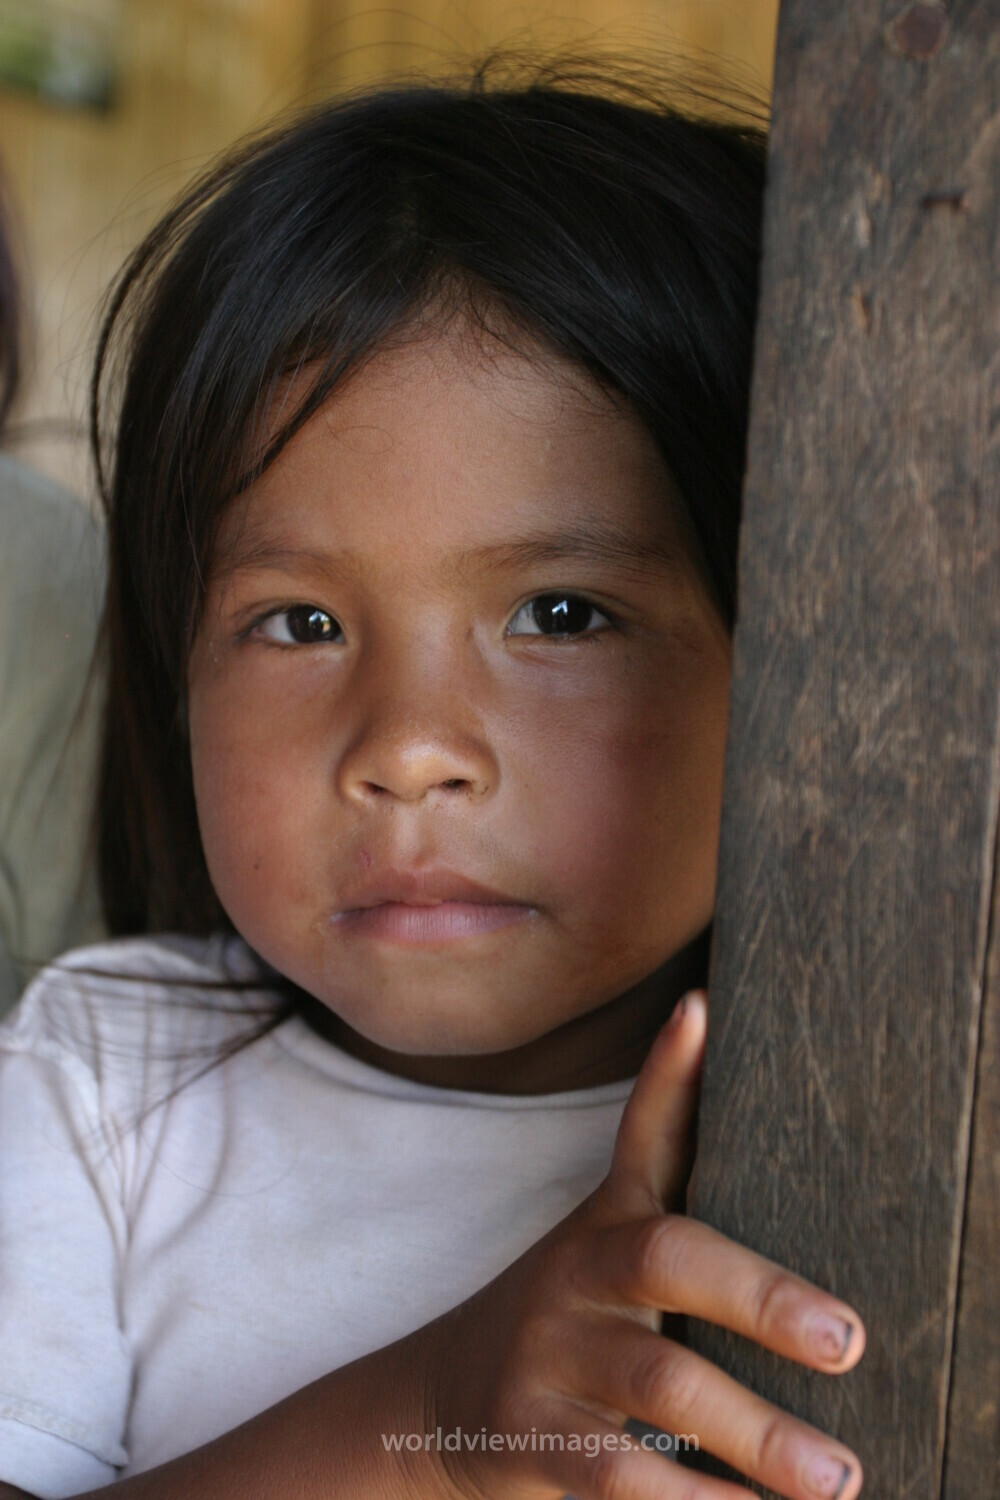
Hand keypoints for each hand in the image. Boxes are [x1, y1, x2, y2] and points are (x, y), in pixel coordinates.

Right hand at [413, 991, 864, 1499]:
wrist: (441, 1399)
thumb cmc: (569, 1316)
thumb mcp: (607, 1243)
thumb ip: (673, 1182)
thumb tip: (714, 1039)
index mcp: (607, 1223)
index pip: (642, 1135)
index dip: (669, 1073)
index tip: (700, 1014)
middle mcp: (577, 1274)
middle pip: (667, 1258)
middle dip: (759, 1295)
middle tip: (846, 1341)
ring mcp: (551, 1354)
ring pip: (658, 1379)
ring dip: (755, 1432)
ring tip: (836, 1475)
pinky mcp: (536, 1438)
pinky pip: (622, 1475)